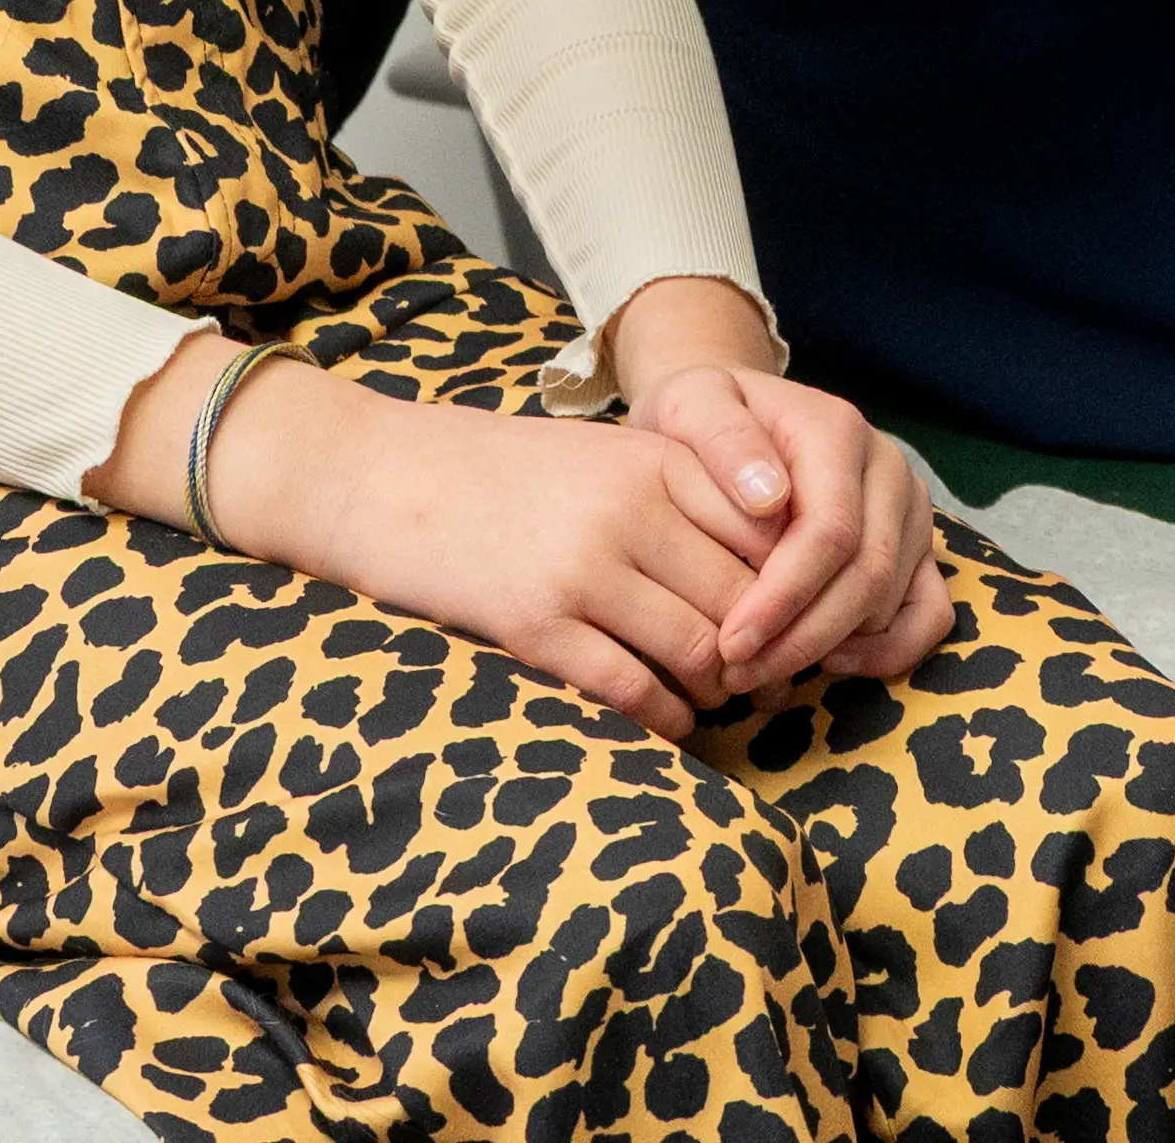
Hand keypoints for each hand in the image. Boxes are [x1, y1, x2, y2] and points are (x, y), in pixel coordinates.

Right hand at [170, 359, 777, 739]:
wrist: (380, 475)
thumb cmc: (500, 471)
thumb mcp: (604, 455)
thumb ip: (684, 495)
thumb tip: (773, 574)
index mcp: (655, 460)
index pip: (771, 539)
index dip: (794, 594)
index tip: (792, 624)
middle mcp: (630, 510)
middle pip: (747, 603)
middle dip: (766, 654)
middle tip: (765, 681)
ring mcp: (582, 568)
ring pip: (701, 653)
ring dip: (719, 691)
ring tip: (713, 699)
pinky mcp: (536, 624)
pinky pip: (635, 690)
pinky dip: (668, 718)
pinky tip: (667, 720)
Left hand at [598, 276, 953, 689]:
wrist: (727, 418)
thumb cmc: (700, 420)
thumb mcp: (689, 404)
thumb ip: (722, 438)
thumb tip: (768, 499)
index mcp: (837, 431)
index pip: (830, 531)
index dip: (784, 597)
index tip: (731, 643)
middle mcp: (886, 467)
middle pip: (868, 574)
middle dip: (803, 636)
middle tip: (739, 675)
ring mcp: (909, 509)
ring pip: (893, 599)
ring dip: (832, 647)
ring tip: (762, 671)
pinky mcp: (919, 546)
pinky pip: (932, 612)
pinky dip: (891, 650)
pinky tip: (831, 663)